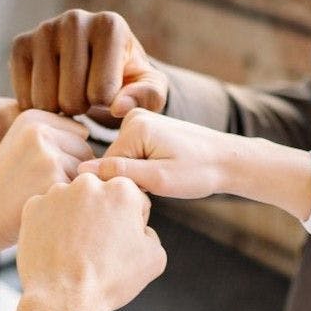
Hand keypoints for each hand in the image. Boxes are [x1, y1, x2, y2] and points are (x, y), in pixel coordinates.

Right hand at [0, 109, 92, 248]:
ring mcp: (47, 151)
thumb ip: (57, 139)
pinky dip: (72, 203)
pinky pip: (84, 190)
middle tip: (39, 189)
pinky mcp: (54, 177)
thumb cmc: (7, 190)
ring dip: (74, 189)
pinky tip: (46, 207)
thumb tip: (109, 145)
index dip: (66, 160)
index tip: (37, 173)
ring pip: (88, 171)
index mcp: (32, 117)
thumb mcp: (23, 150)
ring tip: (41, 197)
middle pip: (87, 151)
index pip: (78, 135)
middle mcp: (40, 128)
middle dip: (72, 174)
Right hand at [10, 10, 167, 122]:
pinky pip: (24, 97)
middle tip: (87, 96)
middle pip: (71, 98)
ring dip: (59, 109)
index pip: (102, 92)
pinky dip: (37, 105)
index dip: (106, 105)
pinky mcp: (20, 44)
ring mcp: (44, 29)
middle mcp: (75, 18)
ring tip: (70, 92)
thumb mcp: (149, 89)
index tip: (110, 92)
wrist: (94, 60)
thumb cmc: (125, 77)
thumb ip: (147, 97)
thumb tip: (118, 107)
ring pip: (45, 101)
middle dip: (81, 109)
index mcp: (110, 25)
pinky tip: (51, 91)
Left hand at [17, 174, 166, 310]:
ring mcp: (57, 193)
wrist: (64, 298)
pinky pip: (47, 211)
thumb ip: (151, 232)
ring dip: (75, 217)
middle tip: (97, 245)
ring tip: (75, 249)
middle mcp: (88, 183)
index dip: (131, 222)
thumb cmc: (109, 279)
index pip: (132, 199)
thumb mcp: (154, 258)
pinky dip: (51, 225)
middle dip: (101, 214)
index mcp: (122, 190)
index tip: (121, 240)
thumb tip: (140, 228)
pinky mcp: (33, 206)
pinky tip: (57, 247)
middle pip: (100, 195)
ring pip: (72, 201)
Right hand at [79, 110, 310, 218]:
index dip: (124, 186)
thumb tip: (81, 171)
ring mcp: (140, 121)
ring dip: (138, 177)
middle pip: (113, 162)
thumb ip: (119, 173)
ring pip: (123, 161)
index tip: (150, 191)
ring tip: (165, 179)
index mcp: (134, 126)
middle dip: (131, 180)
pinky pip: (132, 156)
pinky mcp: (148, 129)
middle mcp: (133, 118)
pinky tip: (165, 172)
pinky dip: (145, 170)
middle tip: (159, 187)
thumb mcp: (159, 179)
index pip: (106, 166)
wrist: (230, 160)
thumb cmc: (200, 172)